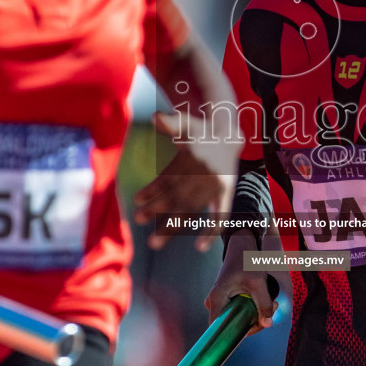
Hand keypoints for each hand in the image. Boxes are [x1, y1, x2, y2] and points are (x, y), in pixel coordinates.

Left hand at [134, 110, 235, 250]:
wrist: (228, 134)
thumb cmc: (200, 131)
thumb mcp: (186, 123)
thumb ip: (171, 122)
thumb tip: (155, 118)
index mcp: (193, 158)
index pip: (169, 177)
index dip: (153, 189)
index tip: (136, 200)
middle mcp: (204, 174)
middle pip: (177, 196)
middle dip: (156, 209)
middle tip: (138, 220)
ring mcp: (215, 186)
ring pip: (191, 209)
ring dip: (172, 225)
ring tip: (154, 241)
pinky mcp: (225, 194)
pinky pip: (219, 216)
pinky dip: (210, 232)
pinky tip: (199, 248)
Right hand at [204, 232, 277, 332]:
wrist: (242, 247)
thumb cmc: (246, 261)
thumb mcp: (258, 283)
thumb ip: (263, 304)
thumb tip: (267, 324)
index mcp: (217, 300)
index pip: (219, 329)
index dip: (233, 336)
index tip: (251, 333)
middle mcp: (215, 303)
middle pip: (233, 326)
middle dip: (254, 321)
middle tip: (272, 307)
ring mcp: (221, 303)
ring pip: (239, 320)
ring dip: (257, 314)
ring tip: (272, 301)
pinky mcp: (229, 301)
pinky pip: (241, 313)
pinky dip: (254, 309)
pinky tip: (266, 299)